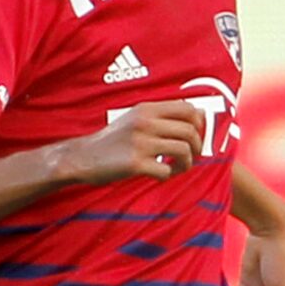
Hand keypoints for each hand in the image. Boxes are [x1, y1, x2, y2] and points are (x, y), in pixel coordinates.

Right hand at [61, 100, 204, 184]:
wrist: (83, 157)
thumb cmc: (114, 140)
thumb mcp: (137, 118)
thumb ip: (164, 115)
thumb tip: (201, 114)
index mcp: (147, 109)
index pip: (189, 108)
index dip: (199, 124)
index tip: (194, 137)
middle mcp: (145, 122)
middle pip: (190, 131)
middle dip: (197, 147)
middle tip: (190, 157)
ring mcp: (141, 142)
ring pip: (183, 150)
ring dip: (186, 163)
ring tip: (176, 168)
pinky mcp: (135, 163)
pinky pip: (166, 171)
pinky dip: (167, 176)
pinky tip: (159, 176)